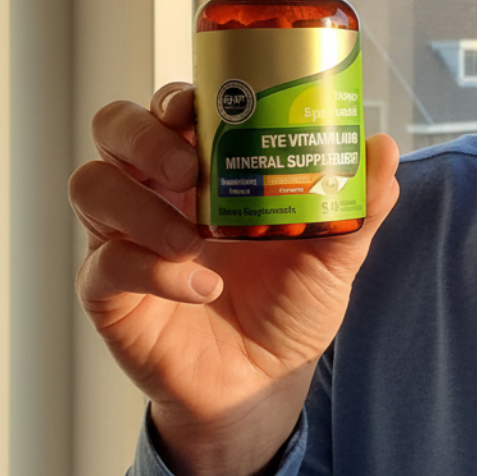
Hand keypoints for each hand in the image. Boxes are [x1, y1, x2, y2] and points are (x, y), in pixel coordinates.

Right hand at [69, 82, 400, 475]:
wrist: (265, 381)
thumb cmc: (289, 304)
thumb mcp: (335, 253)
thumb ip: (359, 204)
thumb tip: (384, 148)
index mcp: (205, 166)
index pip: (170, 106)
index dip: (177, 94)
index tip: (202, 104)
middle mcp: (157, 190)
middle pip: (115, 127)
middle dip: (146, 136)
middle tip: (191, 169)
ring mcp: (126, 236)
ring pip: (92, 185)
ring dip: (140, 206)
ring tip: (193, 237)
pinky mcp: (108, 290)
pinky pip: (105, 264)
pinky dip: (152, 270)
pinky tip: (200, 286)